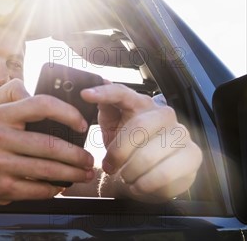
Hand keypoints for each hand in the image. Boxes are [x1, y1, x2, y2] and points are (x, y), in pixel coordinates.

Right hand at [0, 79, 94, 204]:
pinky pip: (37, 190)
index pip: (40, 105)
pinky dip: (54, 188)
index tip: (81, 124)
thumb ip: (11, 91)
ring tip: (84, 172)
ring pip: (48, 170)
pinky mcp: (1, 187)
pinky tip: (62, 185)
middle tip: (89, 158)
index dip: (67, 113)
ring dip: (73, 173)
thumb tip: (36, 90)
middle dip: (77, 154)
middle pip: (50, 145)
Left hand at [81, 84, 202, 201]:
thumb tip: (89, 92)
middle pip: (139, 126)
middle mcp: (163, 113)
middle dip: (119, 151)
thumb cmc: (128, 147)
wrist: (149, 175)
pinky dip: (146, 183)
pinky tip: (139, 185)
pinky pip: (165, 172)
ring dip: (132, 170)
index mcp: (140, 103)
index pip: (121, 92)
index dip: (104, 92)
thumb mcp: (112, 128)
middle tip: (109, 166)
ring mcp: (181, 133)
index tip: (85, 95)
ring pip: (151, 153)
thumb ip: (105, 111)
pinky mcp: (193, 155)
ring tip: (126, 177)